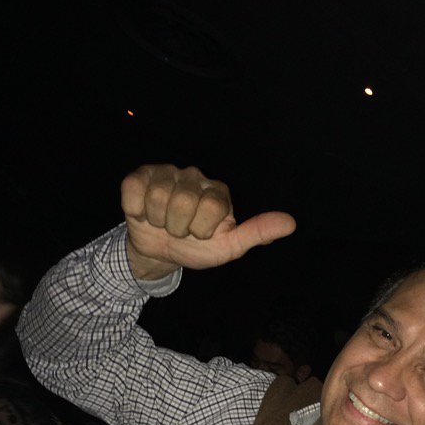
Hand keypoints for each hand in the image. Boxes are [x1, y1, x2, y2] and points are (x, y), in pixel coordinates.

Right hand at [121, 164, 295, 279]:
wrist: (160, 251)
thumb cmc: (197, 247)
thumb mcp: (228, 247)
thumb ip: (256, 233)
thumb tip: (291, 224)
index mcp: (219, 192)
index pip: (212, 208)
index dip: (201, 230)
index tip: (201, 235)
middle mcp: (195, 177)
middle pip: (182, 203)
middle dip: (178, 228)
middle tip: (179, 231)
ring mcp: (167, 173)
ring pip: (158, 200)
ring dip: (157, 222)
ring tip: (163, 223)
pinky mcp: (139, 176)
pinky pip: (133, 192)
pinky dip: (136, 211)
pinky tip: (144, 214)